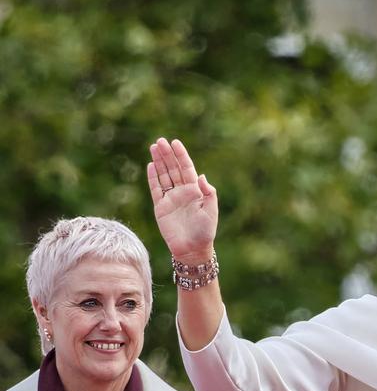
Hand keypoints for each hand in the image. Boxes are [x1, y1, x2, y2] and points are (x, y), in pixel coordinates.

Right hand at [147, 137, 217, 261]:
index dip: (181, 155)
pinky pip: (155, 190)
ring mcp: (171, 199)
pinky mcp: (161, 208)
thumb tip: (201, 176)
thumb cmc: (205, 232)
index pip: (186, 168)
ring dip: (159, 162)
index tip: (175, 143)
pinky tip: (151, 166)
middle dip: (167, 155)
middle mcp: (182, 192)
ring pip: (163, 176)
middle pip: (173, 169)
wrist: (192, 249)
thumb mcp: (211, 211)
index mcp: (195, 191)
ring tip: (153, 147)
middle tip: (160, 141)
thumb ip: (208, 193)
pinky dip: (153, 178)